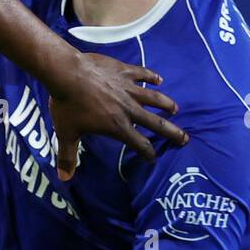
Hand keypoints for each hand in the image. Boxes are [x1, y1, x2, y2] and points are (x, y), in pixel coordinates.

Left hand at [45, 50, 186, 180]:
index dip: (148, 153)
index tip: (153, 158)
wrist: (67, 73)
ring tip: (175, 108)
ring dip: (165, 103)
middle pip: (155, 122)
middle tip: (185, 138)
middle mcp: (128, 108)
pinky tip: (158, 79)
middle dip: (171, 132)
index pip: (139, 143)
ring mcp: (128, 87)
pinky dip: (151, 76)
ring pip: (153, 97)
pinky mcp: (123, 70)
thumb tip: (65, 179)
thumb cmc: (67, 105)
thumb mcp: (67, 133)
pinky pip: (141, 73)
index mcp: (117, 126)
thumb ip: (68, 156)